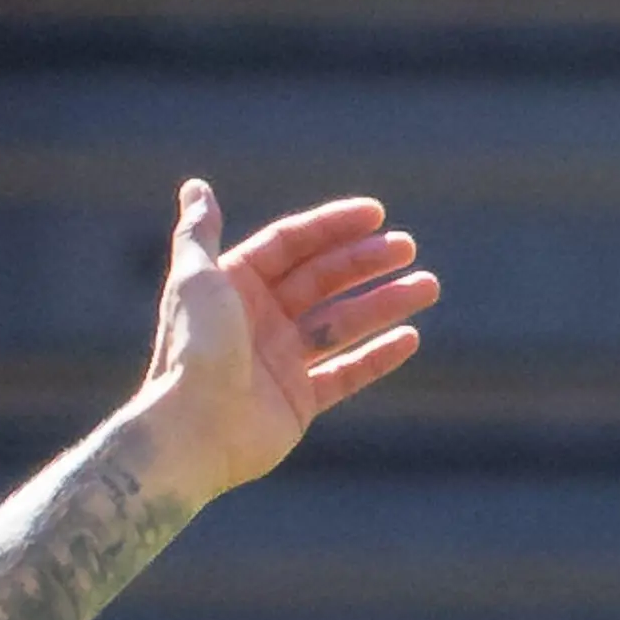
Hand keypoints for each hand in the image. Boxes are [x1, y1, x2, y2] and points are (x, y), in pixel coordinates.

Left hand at [130, 181, 437, 503]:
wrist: (191, 432)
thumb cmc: (193, 350)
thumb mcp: (195, 278)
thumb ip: (199, 232)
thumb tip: (195, 187)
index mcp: (236, 287)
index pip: (292, 245)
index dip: (333, 227)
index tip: (376, 215)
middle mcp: (259, 322)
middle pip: (323, 280)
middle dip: (366, 261)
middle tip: (406, 248)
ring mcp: (280, 363)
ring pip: (342, 324)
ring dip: (385, 303)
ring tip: (428, 286)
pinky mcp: (296, 404)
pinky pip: (345, 375)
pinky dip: (378, 357)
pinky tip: (410, 338)